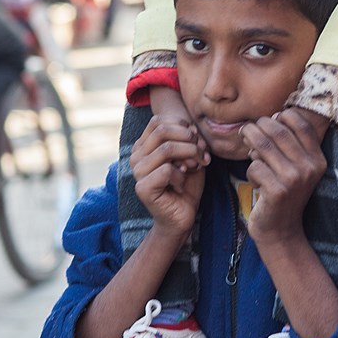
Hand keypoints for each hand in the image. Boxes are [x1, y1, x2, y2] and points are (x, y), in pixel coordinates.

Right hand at [131, 115, 205, 240]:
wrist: (182, 216)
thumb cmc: (186, 184)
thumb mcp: (190, 156)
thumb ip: (188, 139)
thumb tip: (191, 128)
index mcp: (143, 145)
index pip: (159, 121)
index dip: (182, 126)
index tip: (197, 141)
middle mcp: (136, 156)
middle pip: (163, 131)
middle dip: (189, 140)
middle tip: (202, 154)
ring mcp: (137, 172)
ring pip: (167, 149)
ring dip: (189, 155)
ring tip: (195, 167)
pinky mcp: (142, 188)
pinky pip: (167, 170)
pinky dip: (181, 176)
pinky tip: (181, 185)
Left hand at [241, 109, 326, 248]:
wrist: (281, 231)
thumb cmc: (283, 192)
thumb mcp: (295, 168)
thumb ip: (289, 144)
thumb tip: (272, 115)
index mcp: (318, 159)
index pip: (300, 123)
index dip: (281, 116)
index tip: (270, 121)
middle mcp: (310, 168)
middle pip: (277, 130)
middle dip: (258, 126)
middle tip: (248, 131)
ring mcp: (294, 179)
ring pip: (263, 145)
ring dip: (249, 141)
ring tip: (246, 145)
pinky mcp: (277, 191)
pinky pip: (255, 166)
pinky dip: (250, 170)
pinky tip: (256, 181)